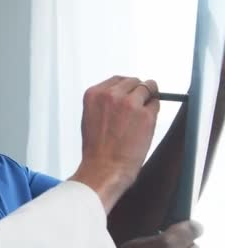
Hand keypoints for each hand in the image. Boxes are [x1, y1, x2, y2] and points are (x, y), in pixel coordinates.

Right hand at [71, 76, 159, 211]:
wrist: (104, 167)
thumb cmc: (97, 148)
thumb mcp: (91, 117)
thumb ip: (104, 102)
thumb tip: (124, 94)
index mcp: (94, 94)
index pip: (117, 79)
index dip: (126, 88)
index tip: (130, 94)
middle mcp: (111, 95)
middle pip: (134, 81)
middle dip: (138, 91)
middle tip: (138, 106)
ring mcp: (130, 103)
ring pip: (148, 88)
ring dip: (148, 99)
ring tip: (140, 117)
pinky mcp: (146, 114)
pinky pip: (156, 104)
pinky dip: (154, 111)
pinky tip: (144, 124)